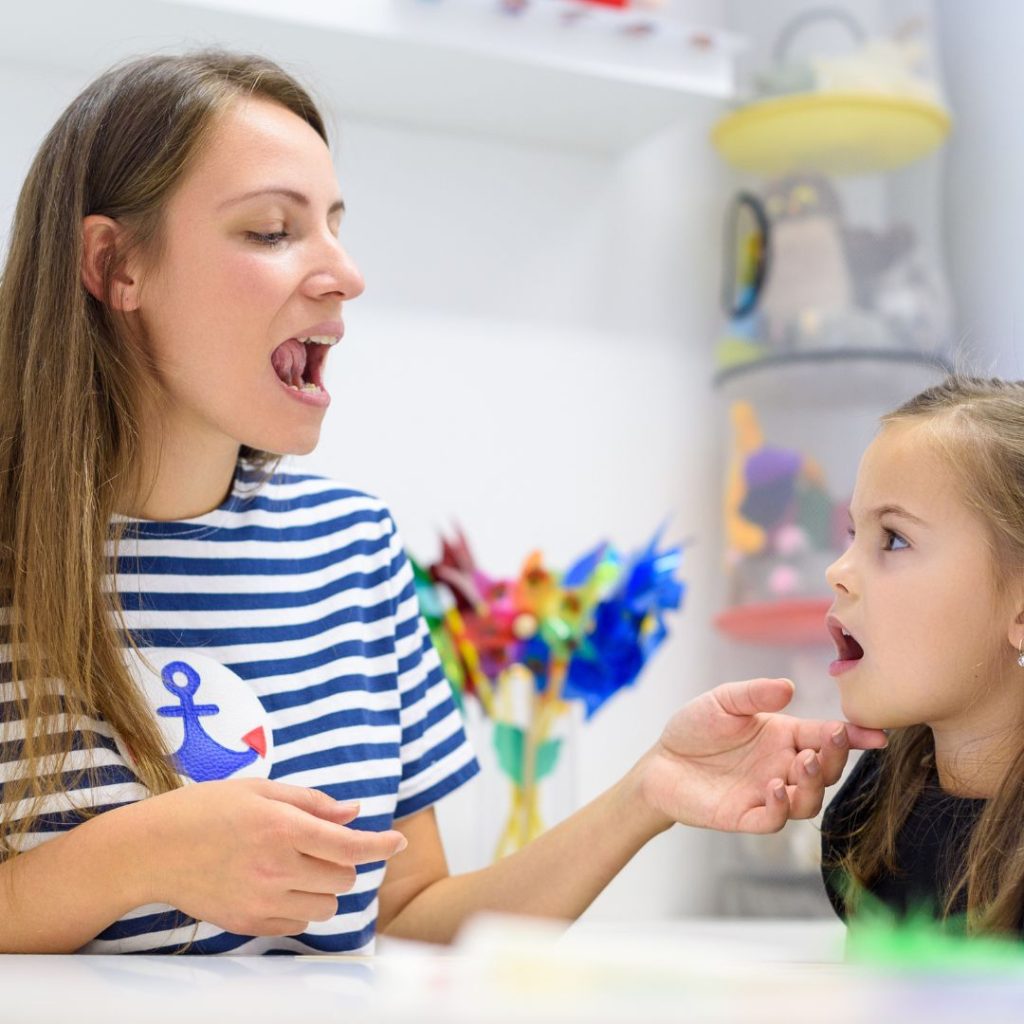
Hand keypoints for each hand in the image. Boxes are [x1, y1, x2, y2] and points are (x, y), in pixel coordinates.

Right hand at [134, 778, 407, 936]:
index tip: (399, 842)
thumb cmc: (204, 810)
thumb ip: (311, 802)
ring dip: (325, 886)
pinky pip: (298, 924)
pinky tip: (280, 885)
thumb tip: (354, 812)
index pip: (349, 845)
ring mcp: (262, 901)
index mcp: (281, 828)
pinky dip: (302, 906)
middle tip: (318, 843)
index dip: (381, 844)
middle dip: (343, 860)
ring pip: (326, 905)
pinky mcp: (248, 924)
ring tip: (298, 865)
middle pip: (343, 877)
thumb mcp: (259, 790)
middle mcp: (276, 869)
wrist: (151, 850)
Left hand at [636, 677, 886, 833]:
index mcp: (785, 736)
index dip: (854, 736)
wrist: (660, 762)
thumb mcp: (723, 701)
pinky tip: (775, 788)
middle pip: (827, 770)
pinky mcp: (746, 816)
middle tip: (826, 746)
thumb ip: (754, 694)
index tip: (877, 735)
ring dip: (814, 784)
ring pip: (809, 800)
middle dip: (835, 759)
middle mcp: (783, 766)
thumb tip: (789, 687)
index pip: (827, 736)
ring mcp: (768, 794)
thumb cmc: (695, 728)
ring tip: (803, 764)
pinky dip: (782, 807)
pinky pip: (775, 819)